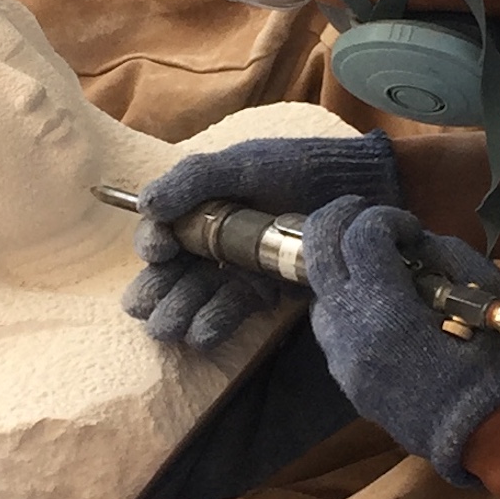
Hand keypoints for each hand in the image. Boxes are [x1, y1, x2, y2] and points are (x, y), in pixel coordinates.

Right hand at [123, 130, 401, 352]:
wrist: (356, 190)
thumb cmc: (297, 168)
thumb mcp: (244, 163)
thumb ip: (195, 179)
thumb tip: (146, 205)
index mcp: (201, 205)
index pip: (164, 229)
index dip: (153, 242)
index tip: (160, 250)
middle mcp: (213, 240)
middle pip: (173, 270)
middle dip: (156, 291)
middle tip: (143, 309)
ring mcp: (237, 268)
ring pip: (196, 295)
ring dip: (178, 313)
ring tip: (167, 329)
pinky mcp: (262, 292)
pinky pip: (230, 310)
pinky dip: (212, 323)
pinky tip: (198, 334)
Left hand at [300, 198, 499, 485]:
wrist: (486, 432)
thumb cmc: (494, 361)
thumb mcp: (484, 292)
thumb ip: (445, 254)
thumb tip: (414, 241)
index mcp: (387, 311)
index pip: (361, 238)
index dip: (385, 219)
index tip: (409, 228)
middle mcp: (351, 332)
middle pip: (319, 254)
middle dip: (340, 222)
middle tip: (365, 216)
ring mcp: (343, 359)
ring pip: (318, 293)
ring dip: (340, 267)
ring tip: (371, 261)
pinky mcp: (346, 378)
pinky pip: (331, 329)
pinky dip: (347, 305)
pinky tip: (376, 304)